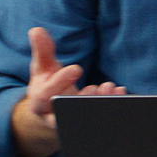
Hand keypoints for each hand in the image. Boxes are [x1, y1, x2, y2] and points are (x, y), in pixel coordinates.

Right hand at [7, 26, 125, 156]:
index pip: (46, 94)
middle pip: (64, 114)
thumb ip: (42, 51)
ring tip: (111, 88)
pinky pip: (98, 120)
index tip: (76, 68)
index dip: (60, 82)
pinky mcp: (85, 126)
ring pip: (84, 120)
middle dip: (81, 101)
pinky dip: (111, 107)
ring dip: (99, 105)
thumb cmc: (48, 84)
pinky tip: (120, 92)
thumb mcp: (43, 69)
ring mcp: (70, 124)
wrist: (53, 111)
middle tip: (95, 87)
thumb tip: (36, 30)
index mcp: (39, 102)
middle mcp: (53, 117)